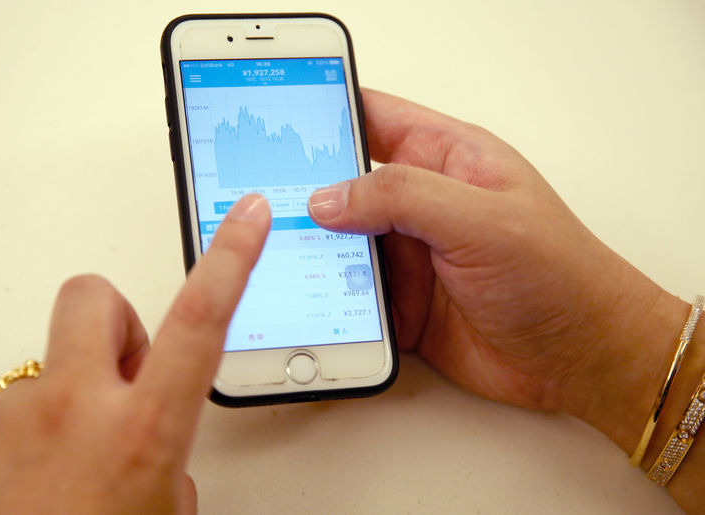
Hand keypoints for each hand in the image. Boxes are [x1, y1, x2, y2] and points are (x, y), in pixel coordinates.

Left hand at [0, 194, 270, 513]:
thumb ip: (169, 477)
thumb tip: (159, 463)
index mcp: (142, 434)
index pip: (200, 319)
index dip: (231, 257)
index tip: (246, 216)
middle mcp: (71, 411)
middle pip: (95, 299)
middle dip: (115, 323)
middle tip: (120, 374)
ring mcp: (3, 420)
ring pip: (43, 375)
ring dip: (59, 411)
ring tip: (53, 481)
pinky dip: (10, 450)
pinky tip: (12, 500)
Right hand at [308, 89, 686, 418]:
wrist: (580, 358)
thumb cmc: (559, 276)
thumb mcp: (483, 220)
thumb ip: (404, 196)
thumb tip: (331, 196)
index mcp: (447, 159)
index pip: (374, 120)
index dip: (329, 117)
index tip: (282, 129)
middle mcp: (423, 204)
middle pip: (345, 185)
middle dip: (308, 193)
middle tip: (265, 201)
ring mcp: (411, 255)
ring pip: (342, 244)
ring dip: (314, 251)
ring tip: (277, 254)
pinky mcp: (404, 303)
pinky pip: (352, 295)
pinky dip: (328, 299)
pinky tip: (308, 301)